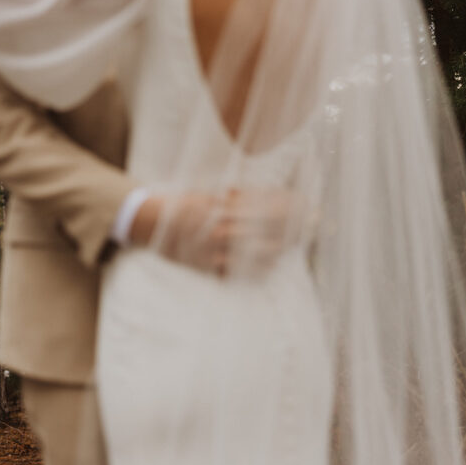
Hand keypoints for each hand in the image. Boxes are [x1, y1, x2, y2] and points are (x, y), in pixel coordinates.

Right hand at [128, 188, 297, 275]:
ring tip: (298, 242)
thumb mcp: (208, 193)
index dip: (288, 206)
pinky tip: (273, 263)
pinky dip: (257, 268)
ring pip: (257, 252)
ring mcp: (216, 250)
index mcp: (223, 208)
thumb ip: (234, 196)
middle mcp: (222, 229)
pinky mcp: (209, 266)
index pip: (264, 207)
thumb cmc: (183, 205)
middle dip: (294, 225)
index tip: (306, 204)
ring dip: (281, 246)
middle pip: (266, 229)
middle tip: (316, 222)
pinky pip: (238, 271)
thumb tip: (264, 195)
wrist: (150, 222)